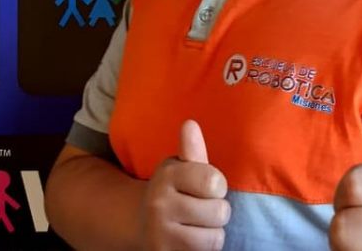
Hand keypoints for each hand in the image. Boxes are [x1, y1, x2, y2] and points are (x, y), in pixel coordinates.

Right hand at [139, 120, 230, 250]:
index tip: (206, 187)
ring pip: (214, 237)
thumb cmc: (173, 192)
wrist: (142, 226)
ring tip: (197, 226)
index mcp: (167, 176)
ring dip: (212, 233)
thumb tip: (190, 123)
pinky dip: (204, 249)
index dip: (217, 186)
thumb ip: (191, 150)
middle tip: (200, 210)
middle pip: (219, 211)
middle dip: (216, 211)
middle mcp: (159, 205)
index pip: (215, 181)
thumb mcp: (181, 169)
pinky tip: (191, 241)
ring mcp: (159, 235)